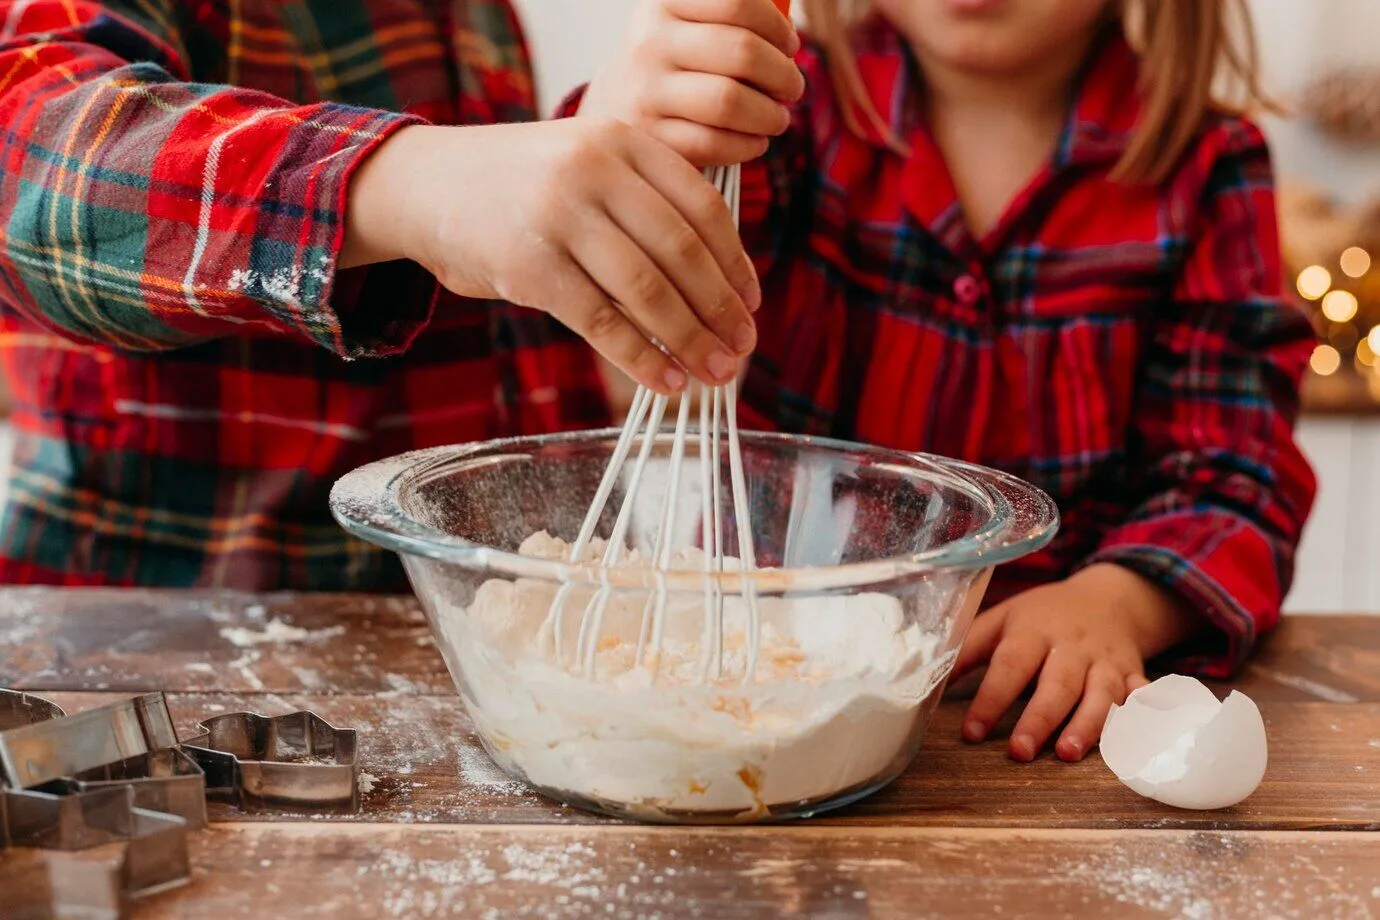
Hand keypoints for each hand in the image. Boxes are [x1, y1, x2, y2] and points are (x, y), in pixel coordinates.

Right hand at [342, 120, 760, 393]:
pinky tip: (665, 382)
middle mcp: (595, 169)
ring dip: (690, 339)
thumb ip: (648, 206)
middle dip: (720, 310)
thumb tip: (722, 290)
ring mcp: (560, 216)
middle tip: (742, 350)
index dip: (735, 264)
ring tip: (715, 373)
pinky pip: (601, 321)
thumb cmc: (527, 190)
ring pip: (647, 289)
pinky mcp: (529, 266)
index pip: (703, 208)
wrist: (430, 187)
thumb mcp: (591, 169)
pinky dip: (640, 358)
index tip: (751, 305)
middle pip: (682, 251)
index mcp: (624, 140)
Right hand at [581, 0, 804, 166]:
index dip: (776, 27)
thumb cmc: (672, 61)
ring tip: (777, 117)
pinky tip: (755, 141)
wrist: (614, 102)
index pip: (737, 2)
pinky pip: (714, 143)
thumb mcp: (688, 21)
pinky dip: (748, 145)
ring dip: (771, 114)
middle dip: (783, 74)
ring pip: (730, 102)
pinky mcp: (649, 138)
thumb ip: (734, 19)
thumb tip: (788, 39)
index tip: (789, 45)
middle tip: (792, 87)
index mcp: (663, 2)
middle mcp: (648, 42)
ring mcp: (644, 92)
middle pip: (741, 53)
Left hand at [953, 564, 1203, 761]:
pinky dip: (1141, 717)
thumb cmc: (1042, 617)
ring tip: (1065, 754)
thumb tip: (926, 681)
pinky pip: (1142, 697)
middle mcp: (1072, 645)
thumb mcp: (1001, 620)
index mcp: (1033, 629)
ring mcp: (1107, 661)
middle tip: (1018, 752)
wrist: (1107, 599)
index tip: (971, 733)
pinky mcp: (1134, 675)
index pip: (1010, 664)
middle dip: (1039, 719)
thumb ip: (967, 649)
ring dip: (1086, 725)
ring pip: (1101, 694)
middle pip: (1057, 683)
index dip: (991, 698)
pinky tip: (1133, 740)